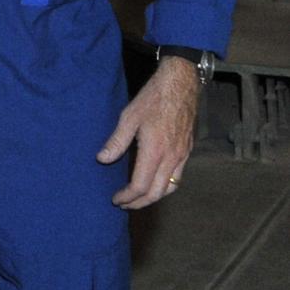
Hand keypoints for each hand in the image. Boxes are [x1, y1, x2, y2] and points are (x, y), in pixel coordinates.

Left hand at [96, 56, 199, 208]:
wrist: (180, 84)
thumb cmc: (153, 98)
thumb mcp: (129, 116)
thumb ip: (116, 141)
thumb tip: (102, 159)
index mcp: (155, 151)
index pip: (140, 185)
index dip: (127, 197)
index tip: (116, 199)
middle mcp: (171, 158)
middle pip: (156, 193)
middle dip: (139, 203)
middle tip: (124, 204)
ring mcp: (182, 156)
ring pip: (170, 188)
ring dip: (154, 198)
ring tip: (138, 198)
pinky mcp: (187, 151)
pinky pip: (178, 178)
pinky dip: (166, 187)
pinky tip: (156, 183)